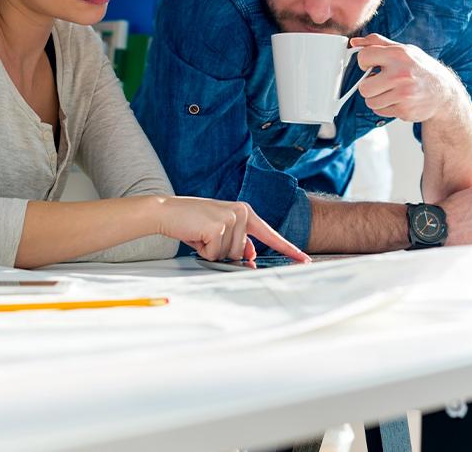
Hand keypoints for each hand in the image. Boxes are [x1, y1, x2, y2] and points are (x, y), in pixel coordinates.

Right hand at [155, 196, 310, 262]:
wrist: (167, 211)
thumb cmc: (192, 222)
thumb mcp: (220, 231)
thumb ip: (239, 242)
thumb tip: (251, 257)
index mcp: (245, 211)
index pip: (270, 234)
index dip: (288, 249)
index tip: (305, 261)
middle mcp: (241, 212)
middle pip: (243, 253)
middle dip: (223, 251)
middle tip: (206, 236)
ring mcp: (231, 218)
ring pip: (230, 255)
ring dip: (212, 251)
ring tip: (200, 234)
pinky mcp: (218, 226)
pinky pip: (215, 254)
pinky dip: (203, 250)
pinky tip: (196, 235)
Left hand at [350, 33, 459, 122]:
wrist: (444, 93)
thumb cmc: (420, 68)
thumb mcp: (403, 50)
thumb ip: (377, 43)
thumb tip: (354, 42)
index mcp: (399, 55)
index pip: (364, 57)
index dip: (364, 62)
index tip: (370, 65)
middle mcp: (401, 74)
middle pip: (364, 87)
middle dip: (368, 86)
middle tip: (379, 82)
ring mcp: (404, 94)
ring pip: (370, 101)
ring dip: (376, 98)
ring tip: (390, 91)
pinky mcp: (405, 111)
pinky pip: (379, 111)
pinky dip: (385, 107)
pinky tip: (397, 100)